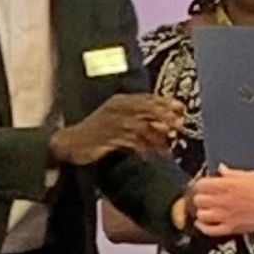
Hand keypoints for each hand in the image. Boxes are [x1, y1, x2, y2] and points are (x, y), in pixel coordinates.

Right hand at [50, 92, 184, 166]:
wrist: (71, 143)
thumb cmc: (97, 132)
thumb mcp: (120, 122)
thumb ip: (142, 121)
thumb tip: (169, 126)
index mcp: (119, 101)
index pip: (147, 98)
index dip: (165, 102)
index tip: (182, 108)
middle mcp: (116, 108)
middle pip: (146, 109)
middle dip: (164, 117)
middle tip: (178, 125)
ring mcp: (111, 122)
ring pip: (140, 126)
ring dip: (155, 137)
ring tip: (166, 148)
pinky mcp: (107, 138)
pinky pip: (130, 142)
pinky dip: (141, 149)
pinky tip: (148, 156)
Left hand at [193, 166, 253, 236]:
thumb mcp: (250, 175)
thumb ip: (232, 173)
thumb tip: (221, 169)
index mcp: (227, 184)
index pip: (201, 184)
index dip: (201, 185)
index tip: (204, 186)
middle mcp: (224, 200)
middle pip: (198, 200)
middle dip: (200, 198)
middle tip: (205, 197)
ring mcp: (226, 216)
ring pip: (201, 215)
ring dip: (201, 211)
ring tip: (205, 209)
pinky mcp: (232, 228)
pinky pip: (210, 230)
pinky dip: (203, 227)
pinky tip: (204, 223)